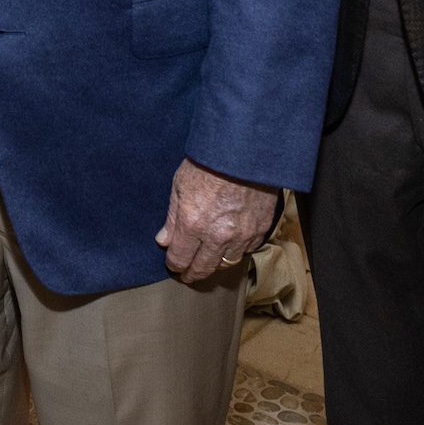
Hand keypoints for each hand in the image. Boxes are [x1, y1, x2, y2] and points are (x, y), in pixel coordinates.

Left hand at [155, 159, 278, 285]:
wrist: (245, 150)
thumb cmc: (209, 161)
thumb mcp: (180, 184)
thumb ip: (172, 217)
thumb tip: (164, 240)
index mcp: (192, 223)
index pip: (179, 258)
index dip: (174, 265)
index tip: (173, 265)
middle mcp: (217, 235)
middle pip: (203, 268)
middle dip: (192, 273)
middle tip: (187, 274)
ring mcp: (241, 235)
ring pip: (226, 264)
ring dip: (215, 264)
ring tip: (208, 261)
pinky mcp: (260, 230)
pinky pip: (246, 251)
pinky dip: (236, 251)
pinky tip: (230, 246)